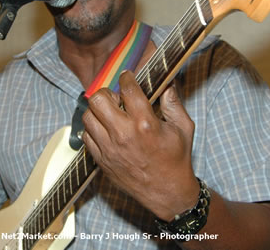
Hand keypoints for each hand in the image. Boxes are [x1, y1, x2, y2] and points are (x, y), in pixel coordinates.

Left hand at [81, 70, 199, 220]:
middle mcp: (123, 135)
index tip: (127, 77)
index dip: (127, 78)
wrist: (167, 193)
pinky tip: (106, 130)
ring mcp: (109, 149)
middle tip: (117, 98)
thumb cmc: (177, 160)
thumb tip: (167, 83)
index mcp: (145, 124)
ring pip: (88, 116)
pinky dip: (94, 129)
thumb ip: (174, 103)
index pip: (127, 90)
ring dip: (98, 111)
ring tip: (110, 114)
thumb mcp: (183, 128)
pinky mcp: (102, 160)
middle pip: (98, 99)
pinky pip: (87, 136)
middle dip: (107, 93)